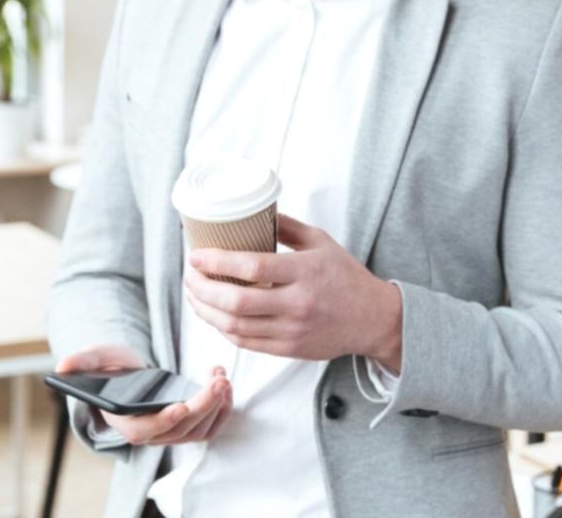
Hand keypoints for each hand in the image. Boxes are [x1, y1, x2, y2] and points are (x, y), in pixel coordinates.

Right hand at [54, 345, 232, 445]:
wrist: (128, 373)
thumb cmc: (111, 368)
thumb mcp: (96, 358)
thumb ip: (82, 361)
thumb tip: (63, 365)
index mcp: (123, 420)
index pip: (143, 431)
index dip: (162, 422)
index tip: (180, 406)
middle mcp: (148, 432)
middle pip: (179, 430)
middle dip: (202, 406)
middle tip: (217, 380)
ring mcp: (169, 432)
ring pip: (198, 431)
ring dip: (216, 406)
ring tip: (221, 377)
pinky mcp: (187, 425)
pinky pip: (210, 427)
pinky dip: (223, 409)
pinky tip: (223, 383)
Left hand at [184, 214, 403, 369]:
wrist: (372, 319)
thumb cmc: (346, 277)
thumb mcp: (322, 242)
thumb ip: (288, 227)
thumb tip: (254, 213)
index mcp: (306, 271)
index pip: (252, 267)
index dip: (217, 261)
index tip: (196, 255)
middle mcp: (298, 303)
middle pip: (236, 301)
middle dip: (202, 288)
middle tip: (190, 275)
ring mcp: (292, 329)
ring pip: (234, 326)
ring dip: (205, 311)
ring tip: (194, 294)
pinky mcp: (288, 349)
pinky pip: (245, 342)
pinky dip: (223, 328)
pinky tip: (213, 314)